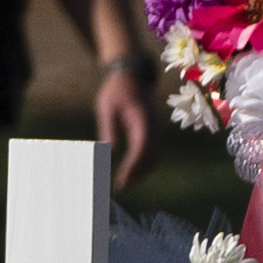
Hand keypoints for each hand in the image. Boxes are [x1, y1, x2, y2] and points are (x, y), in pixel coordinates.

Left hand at [92, 54, 151, 186]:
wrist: (132, 76)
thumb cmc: (116, 91)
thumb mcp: (107, 107)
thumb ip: (109, 128)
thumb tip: (111, 150)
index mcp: (142, 118)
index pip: (141, 148)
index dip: (132, 167)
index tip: (121, 180)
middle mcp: (153, 126)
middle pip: (152, 156)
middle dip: (138, 173)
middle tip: (121, 186)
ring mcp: (155, 129)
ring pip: (155, 156)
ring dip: (142, 171)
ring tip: (124, 182)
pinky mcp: (153, 132)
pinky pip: (153, 152)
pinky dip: (144, 164)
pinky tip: (131, 172)